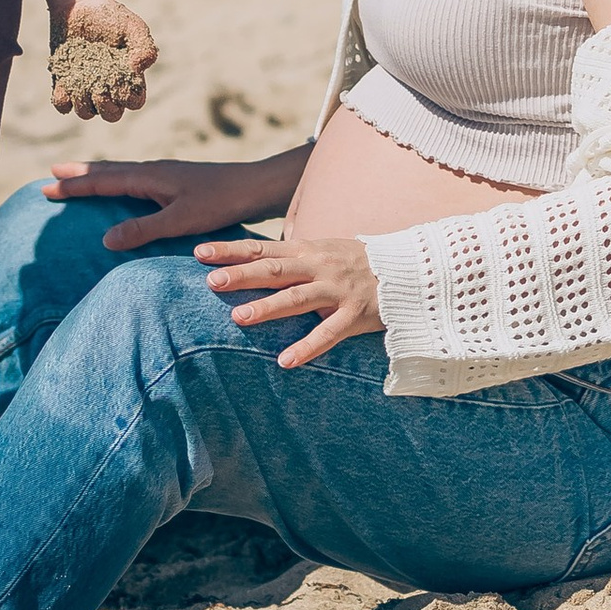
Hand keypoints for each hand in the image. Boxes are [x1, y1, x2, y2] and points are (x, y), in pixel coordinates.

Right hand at [44, 152, 296, 252]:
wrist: (254, 187)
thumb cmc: (219, 204)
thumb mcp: (180, 221)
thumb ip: (143, 229)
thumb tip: (105, 239)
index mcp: (149, 177)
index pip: (103, 180)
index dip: (75, 186)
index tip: (47, 187)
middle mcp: (153, 170)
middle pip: (108, 170)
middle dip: (79, 175)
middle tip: (51, 177)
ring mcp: (165, 174)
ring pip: (121, 171)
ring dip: (96, 175)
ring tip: (77, 177)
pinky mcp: (176, 181)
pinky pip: (134, 177)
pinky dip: (117, 180)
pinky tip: (122, 187)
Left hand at [45, 0, 158, 122]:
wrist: (80, 5)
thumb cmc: (111, 16)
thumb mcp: (133, 26)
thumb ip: (144, 46)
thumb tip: (139, 68)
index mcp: (128, 78)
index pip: (134, 102)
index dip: (129, 98)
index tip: (122, 80)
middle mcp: (107, 88)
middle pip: (111, 115)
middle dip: (107, 107)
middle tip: (100, 89)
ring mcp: (84, 87)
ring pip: (86, 112)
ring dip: (84, 104)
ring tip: (82, 83)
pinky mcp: (63, 82)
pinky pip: (62, 104)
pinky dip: (63, 99)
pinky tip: (65, 83)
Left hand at [193, 228, 382, 367]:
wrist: (410, 269)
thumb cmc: (359, 261)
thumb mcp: (324, 248)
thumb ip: (293, 254)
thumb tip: (256, 255)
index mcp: (308, 251)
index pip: (262, 249)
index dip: (231, 250)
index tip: (200, 253)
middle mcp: (319, 267)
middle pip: (274, 270)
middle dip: (242, 275)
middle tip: (211, 281)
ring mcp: (337, 291)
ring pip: (297, 298)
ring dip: (268, 308)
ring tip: (239, 318)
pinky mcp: (355, 315)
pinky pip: (328, 333)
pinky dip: (307, 347)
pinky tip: (286, 361)